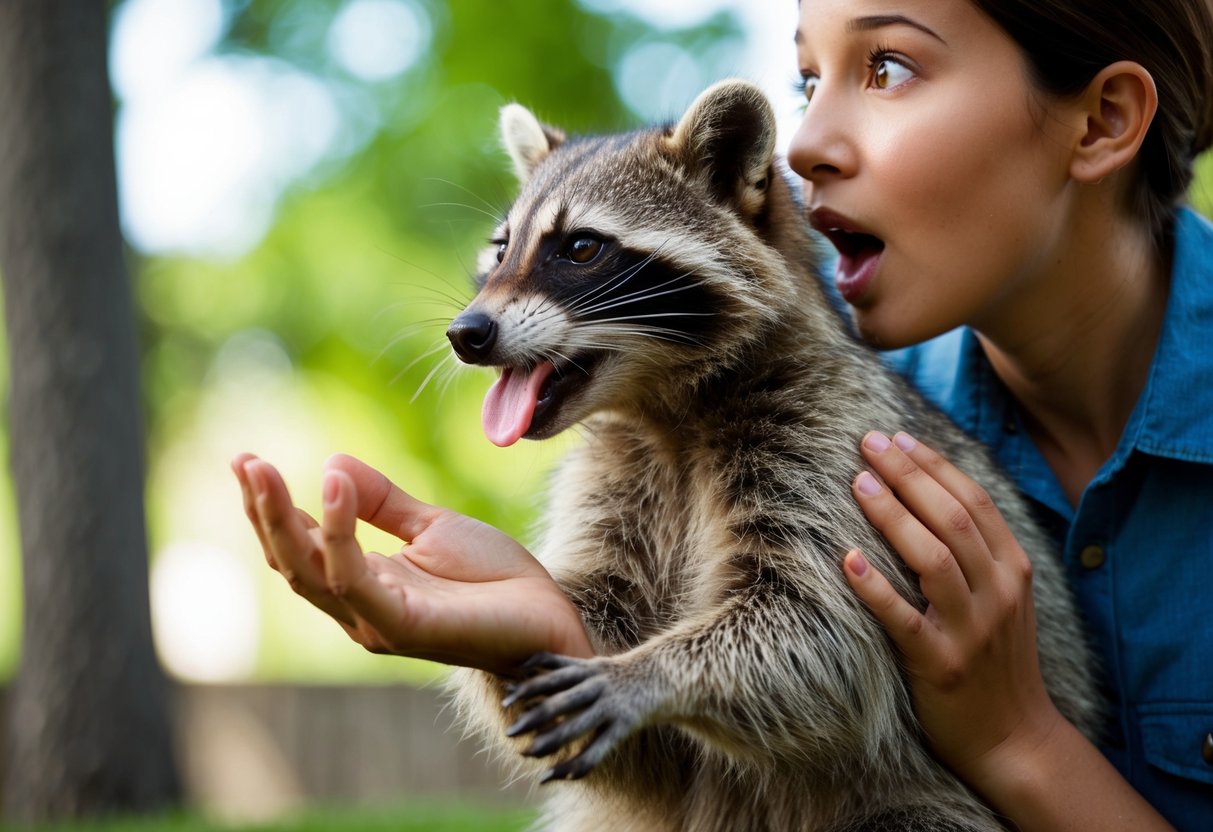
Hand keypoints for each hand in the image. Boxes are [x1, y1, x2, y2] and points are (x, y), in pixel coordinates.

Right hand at [232, 452, 593, 675]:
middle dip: (262, 511)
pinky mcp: (400, 624)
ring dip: (281, 518)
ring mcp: (375, 619)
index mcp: (364, 582)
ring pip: (308, 570)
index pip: (300, 545)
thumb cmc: (494, 579)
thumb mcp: (432, 525)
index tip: (247, 462)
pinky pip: (352, 577)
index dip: (270, 506)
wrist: (546, 614)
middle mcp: (359, 606)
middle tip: (243, 462)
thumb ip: (384, 501)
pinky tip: (334, 487)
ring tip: (264, 470)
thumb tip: (332, 463)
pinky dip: (337, 532)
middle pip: (291, 560)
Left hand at [841, 431, 1061, 784]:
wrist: (1015, 738)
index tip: (897, 436)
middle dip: (908, 474)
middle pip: (952, 519)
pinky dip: (875, 586)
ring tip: (858, 482)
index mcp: (1014, 570)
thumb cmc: (996, 659)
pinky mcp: (940, 665)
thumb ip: (978, 550)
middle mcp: (998, 593)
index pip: (974, 501)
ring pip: (933, 558)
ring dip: (893, 515)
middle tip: (868, 442)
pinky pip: (904, 618)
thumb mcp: (1003, 597)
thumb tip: (928, 491)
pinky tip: (847, 559)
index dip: (933, 464)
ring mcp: (971, 629)